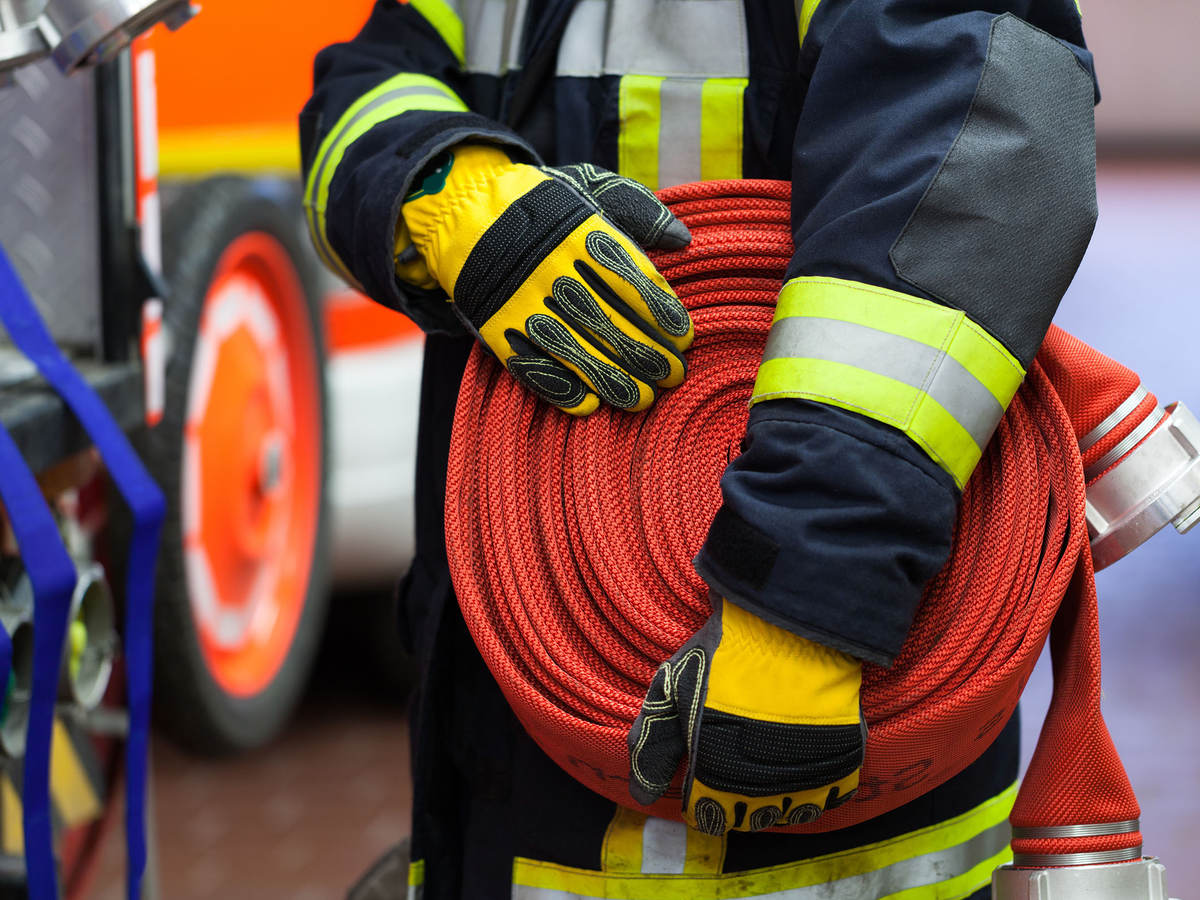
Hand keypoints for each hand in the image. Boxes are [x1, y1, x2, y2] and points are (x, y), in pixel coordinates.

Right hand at [401, 145, 692, 414]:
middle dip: (646, 354)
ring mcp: (521, 301)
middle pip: (608, 321)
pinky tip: (589, 404)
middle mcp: (552, 269)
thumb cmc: (543, 205)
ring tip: (643, 399)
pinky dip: (559, 388)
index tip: (684, 338)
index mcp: (581, 232)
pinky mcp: (495, 327)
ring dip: (612, 380)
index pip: (631, 279)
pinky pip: (530, 365)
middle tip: (673, 376)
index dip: (660, 313)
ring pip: (574, 350)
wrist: (462, 210)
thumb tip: (683, 239)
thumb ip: (639, 209)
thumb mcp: (589, 186)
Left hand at [628, 596, 864, 834]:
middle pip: (749, 817)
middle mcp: (762, 787)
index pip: (706, 816)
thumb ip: (651, 747)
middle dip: (738, 797)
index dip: (702, 798)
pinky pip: (832, 795)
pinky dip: (818, 787)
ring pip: (791, 811)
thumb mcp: (670, 690)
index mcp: (714, 775)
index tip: (705, 778)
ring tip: (770, 762)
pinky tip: (803, 762)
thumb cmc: (721, 655)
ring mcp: (807, 776)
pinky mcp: (844, 760)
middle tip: (738, 761)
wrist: (784, 625)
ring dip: (778, 795)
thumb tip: (642, 797)